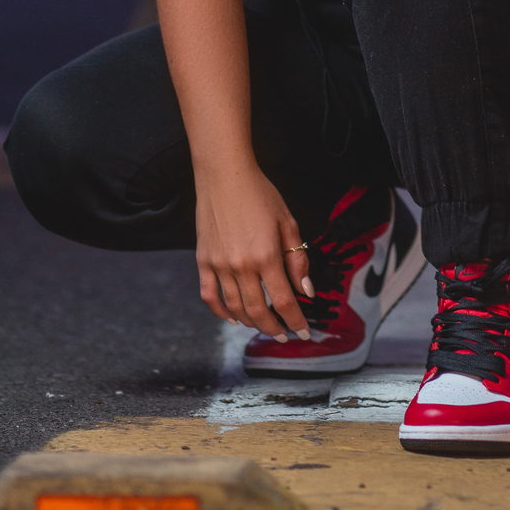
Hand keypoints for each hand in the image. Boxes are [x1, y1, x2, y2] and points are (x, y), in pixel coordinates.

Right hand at [194, 164, 313, 339]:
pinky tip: (232, 317)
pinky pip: (209, 296)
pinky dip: (220, 312)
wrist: (225, 174)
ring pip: (234, 308)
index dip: (295, 321)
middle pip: (258, 312)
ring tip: (262, 326)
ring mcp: (219, 265)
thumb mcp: (287, 222)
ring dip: (250, 323)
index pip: (283, 301)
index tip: (304, 332)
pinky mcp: (203, 261)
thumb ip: (297, 259)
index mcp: (266, 256)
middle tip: (283, 334)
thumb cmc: (260, 194)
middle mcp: (241, 266)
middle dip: (273, 328)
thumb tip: (306, 290)